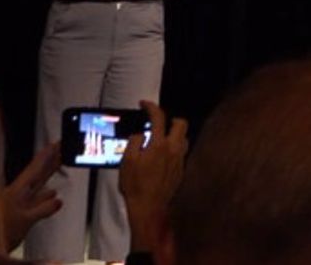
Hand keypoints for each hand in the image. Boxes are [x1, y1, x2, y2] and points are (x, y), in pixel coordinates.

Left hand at [1, 142, 60, 249]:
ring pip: (38, 187)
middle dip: (50, 161)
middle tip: (62, 148)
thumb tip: (57, 201)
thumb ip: (42, 210)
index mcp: (17, 192)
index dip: (47, 155)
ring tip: (58, 166)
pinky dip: (47, 196)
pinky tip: (52, 197)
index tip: (57, 143)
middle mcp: (18, 196)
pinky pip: (38, 202)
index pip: (35, 168)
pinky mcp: (20, 216)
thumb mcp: (25, 221)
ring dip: (48, 176)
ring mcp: (18, 205)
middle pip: (37, 174)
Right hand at [120, 100, 187, 253]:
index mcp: (159, 144)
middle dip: (171, 118)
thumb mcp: (127, 161)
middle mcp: (174, 149)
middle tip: (158, 121)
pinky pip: (181, 152)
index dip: (151, 107)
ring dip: (174, 134)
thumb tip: (141, 134)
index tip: (144, 104)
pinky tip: (163, 155)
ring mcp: (180, 159)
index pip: (159, 118)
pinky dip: (174, 148)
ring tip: (161, 138)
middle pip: (181, 124)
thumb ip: (134, 141)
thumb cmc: (135, 185)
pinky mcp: (181, 170)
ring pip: (184, 138)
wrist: (149, 206)